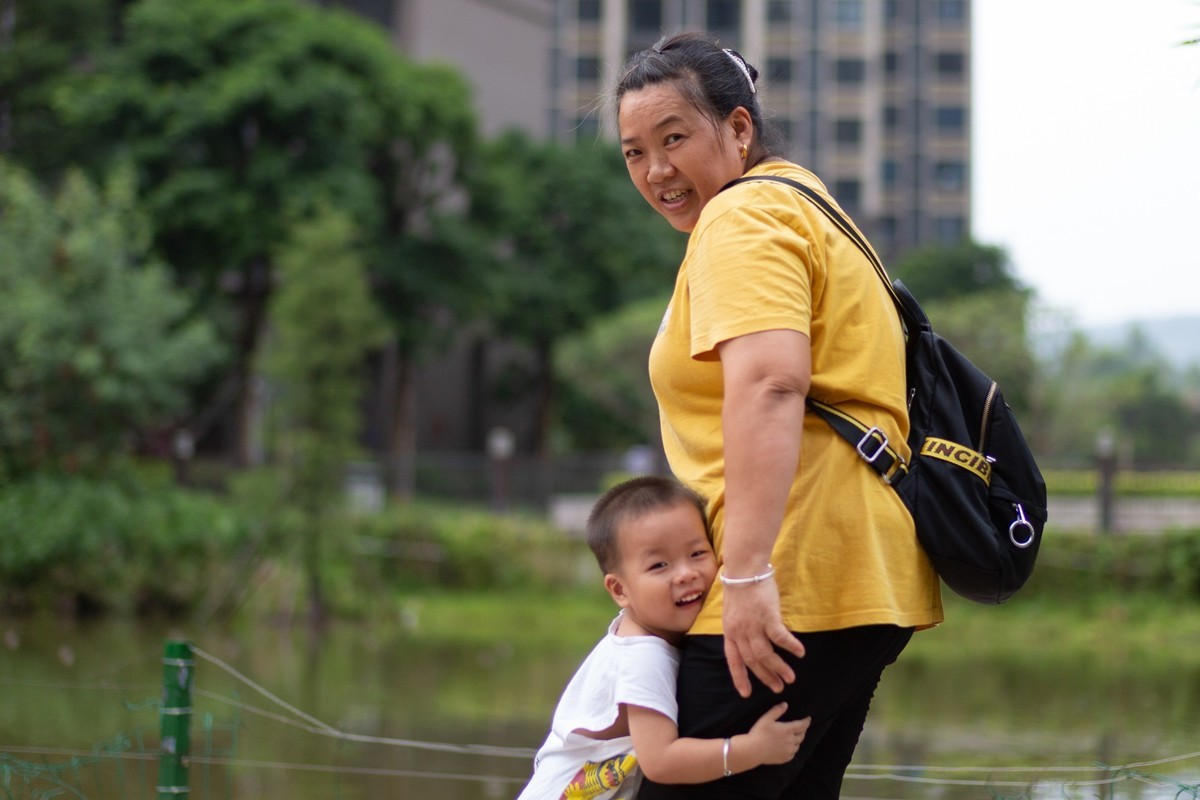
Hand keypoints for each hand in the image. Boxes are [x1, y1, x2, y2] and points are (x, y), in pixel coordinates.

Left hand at [722, 578, 805, 696]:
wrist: (744, 569)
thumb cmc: (741, 588)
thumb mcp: (734, 613)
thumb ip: (743, 629)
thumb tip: (754, 641)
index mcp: (730, 632)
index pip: (733, 660)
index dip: (739, 677)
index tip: (746, 694)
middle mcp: (740, 632)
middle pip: (752, 661)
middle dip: (765, 676)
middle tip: (778, 688)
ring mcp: (753, 625)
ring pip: (765, 654)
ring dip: (778, 668)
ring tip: (790, 678)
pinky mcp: (767, 616)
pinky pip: (780, 637)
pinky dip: (790, 646)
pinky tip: (800, 653)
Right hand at [744, 702, 810, 765]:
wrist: (753, 750)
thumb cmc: (759, 733)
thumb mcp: (767, 718)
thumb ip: (777, 710)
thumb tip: (785, 704)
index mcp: (788, 730)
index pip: (802, 725)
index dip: (806, 721)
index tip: (808, 718)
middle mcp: (791, 741)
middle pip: (802, 736)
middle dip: (803, 731)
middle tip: (801, 727)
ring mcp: (788, 751)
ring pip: (798, 745)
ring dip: (798, 740)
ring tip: (795, 737)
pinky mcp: (785, 758)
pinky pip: (793, 753)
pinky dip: (793, 749)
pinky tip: (789, 747)